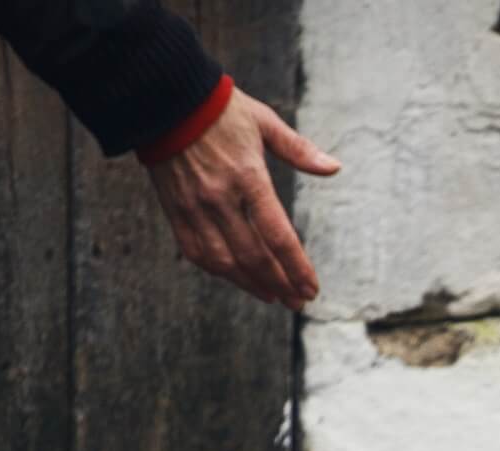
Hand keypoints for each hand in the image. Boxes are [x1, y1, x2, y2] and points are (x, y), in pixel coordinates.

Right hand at [147, 90, 339, 308]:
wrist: (164, 100)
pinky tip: (238, 278)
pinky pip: (197, 252)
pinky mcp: (175, 211)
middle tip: (299, 300)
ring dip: (251, 284)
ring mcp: (194, 207)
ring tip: (273, 296)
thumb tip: (335, 168)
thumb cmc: (221, 109)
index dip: (296, 267)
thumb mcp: (264, 122)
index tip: (311, 288)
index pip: (277, 235)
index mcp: (248, 176)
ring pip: (225, 262)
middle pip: (253, 256)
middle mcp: (220, 197)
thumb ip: (299, 150)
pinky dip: (220, 271)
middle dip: (280, 284)